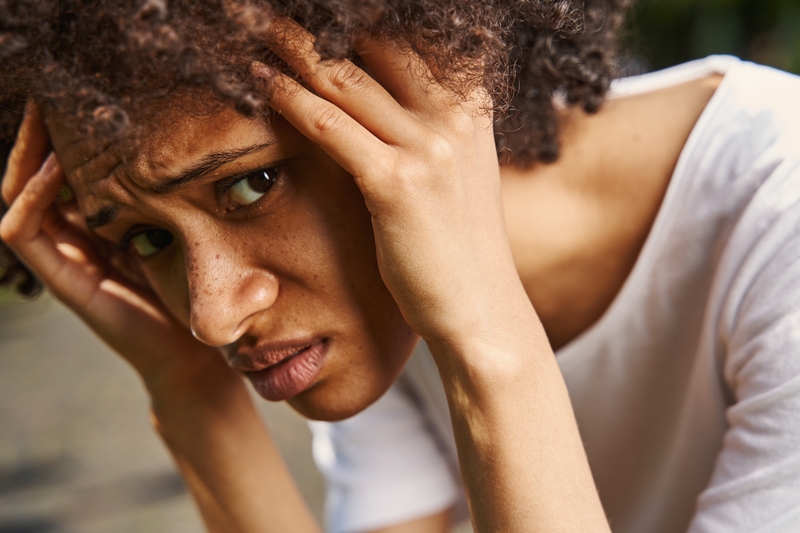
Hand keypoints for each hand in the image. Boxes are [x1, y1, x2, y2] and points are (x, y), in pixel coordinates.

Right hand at [0, 103, 237, 396]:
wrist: (197, 351)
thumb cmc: (199, 286)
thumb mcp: (185, 222)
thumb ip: (173, 190)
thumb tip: (190, 133)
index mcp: (100, 222)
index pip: (64, 166)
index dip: (64, 130)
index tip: (84, 91)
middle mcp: (75, 236)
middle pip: (33, 172)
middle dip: (40, 132)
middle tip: (54, 91)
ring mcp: (65, 259)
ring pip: (18, 195)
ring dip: (26, 154)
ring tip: (45, 114)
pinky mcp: (65, 281)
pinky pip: (25, 232)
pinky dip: (32, 196)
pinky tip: (55, 167)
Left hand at [255, 20, 527, 347]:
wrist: (481, 309)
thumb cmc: (460, 249)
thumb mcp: (460, 176)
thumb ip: (432, 133)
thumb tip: (385, 108)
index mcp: (472, 110)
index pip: (410, 44)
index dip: (361, 27)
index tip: (322, 19)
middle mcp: (455, 118)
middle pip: (377, 48)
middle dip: (324, 30)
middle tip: (279, 19)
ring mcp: (428, 149)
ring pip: (346, 79)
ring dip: (296, 53)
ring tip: (263, 35)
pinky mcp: (396, 185)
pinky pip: (330, 126)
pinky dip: (289, 100)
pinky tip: (261, 83)